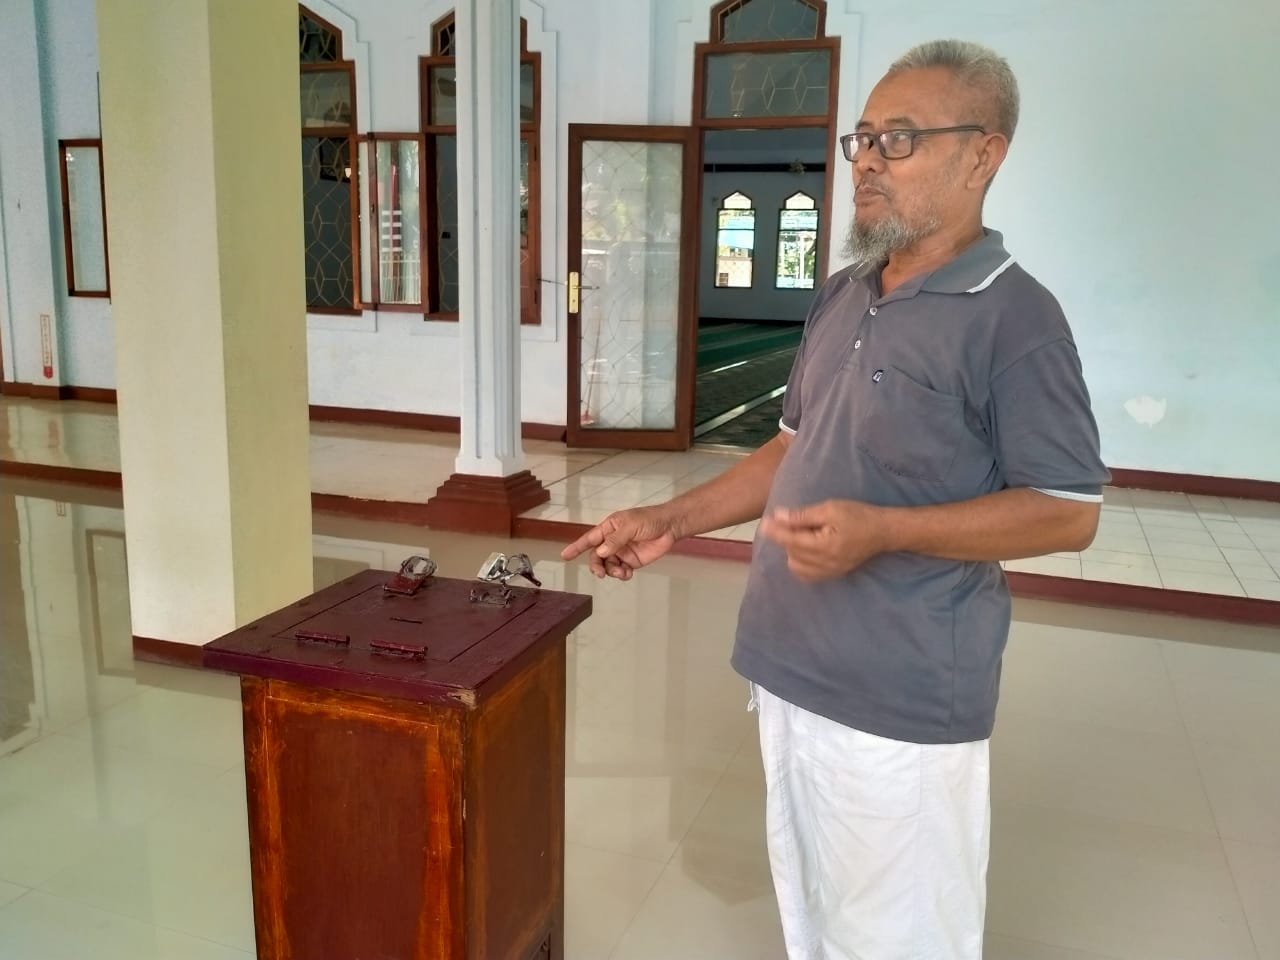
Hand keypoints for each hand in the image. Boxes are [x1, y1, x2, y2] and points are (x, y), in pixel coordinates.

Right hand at [560, 505, 679, 579]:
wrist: (670, 527)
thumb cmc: (649, 520)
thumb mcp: (631, 525)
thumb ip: (616, 539)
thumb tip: (601, 552)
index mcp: (609, 528)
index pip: (589, 539)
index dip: (576, 547)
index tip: (564, 556)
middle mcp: (612, 541)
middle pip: (597, 557)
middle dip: (596, 566)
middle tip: (600, 573)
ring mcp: (622, 552)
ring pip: (608, 566)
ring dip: (611, 571)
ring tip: (622, 572)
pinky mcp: (632, 562)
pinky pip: (621, 571)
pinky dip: (621, 575)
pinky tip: (627, 574)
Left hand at [759, 500, 887, 580]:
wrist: (883, 532)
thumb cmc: (858, 516)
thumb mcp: (830, 509)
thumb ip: (803, 516)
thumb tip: (778, 516)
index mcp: (825, 546)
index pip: (792, 541)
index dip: (776, 532)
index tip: (764, 524)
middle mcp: (826, 563)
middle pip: (792, 553)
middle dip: (787, 537)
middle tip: (791, 521)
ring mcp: (830, 572)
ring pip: (797, 567)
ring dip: (793, 551)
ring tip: (803, 535)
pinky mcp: (833, 574)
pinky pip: (808, 575)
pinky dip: (801, 563)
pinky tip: (805, 550)